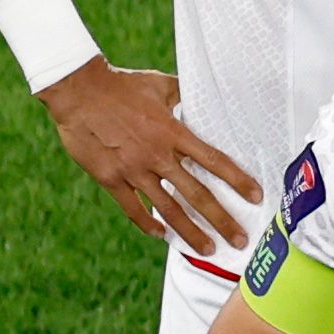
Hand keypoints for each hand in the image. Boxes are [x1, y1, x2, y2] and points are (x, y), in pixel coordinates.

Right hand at [43, 59, 262, 249]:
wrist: (76, 89)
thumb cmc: (121, 84)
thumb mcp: (160, 85)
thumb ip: (185, 95)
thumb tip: (206, 94)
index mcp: (173, 133)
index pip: (215, 161)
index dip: (238, 180)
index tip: (257, 197)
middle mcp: (157, 155)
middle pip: (197, 194)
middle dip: (222, 220)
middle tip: (240, 241)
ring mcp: (133, 169)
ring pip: (168, 208)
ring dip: (190, 232)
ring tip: (207, 249)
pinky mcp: (109, 178)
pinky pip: (132, 208)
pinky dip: (147, 223)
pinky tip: (161, 235)